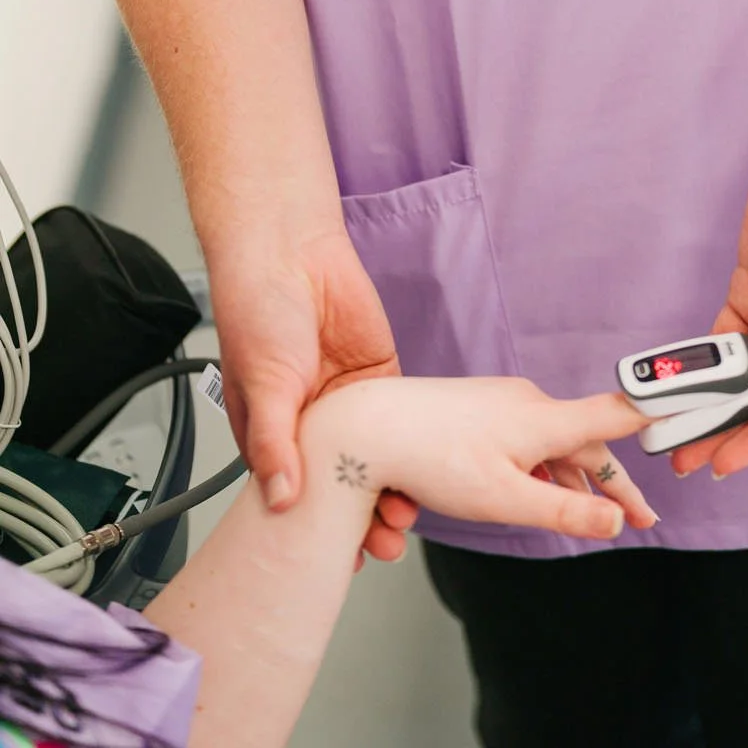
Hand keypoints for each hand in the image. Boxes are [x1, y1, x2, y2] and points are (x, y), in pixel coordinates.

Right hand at [210, 226, 414, 558]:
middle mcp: (313, 425)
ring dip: (393, 488)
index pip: (298, 496)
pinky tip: (429, 468)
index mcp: (274, 434)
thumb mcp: (261, 382)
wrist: (291, 250)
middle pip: (343, 484)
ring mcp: (350, 403)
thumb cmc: (257, 310)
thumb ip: (274, 441)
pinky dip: (416, 445)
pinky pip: (402, 419)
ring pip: (378, 459)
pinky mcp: (380, 376)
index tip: (342, 558)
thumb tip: (282, 498)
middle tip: (385, 544)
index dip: (319, 529)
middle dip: (363, 517)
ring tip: (407, 517)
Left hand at [309, 377, 656, 541]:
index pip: (618, 416)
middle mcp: (529, 403)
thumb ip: (564, 511)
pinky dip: (538, 471)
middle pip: (586, 441)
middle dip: (611, 483)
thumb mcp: (506, 498)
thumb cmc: (432, 457)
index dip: (657, 420)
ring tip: (590, 515)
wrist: (365, 426)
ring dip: (571, 481)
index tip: (691, 423)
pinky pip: (524, 442)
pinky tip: (529, 493)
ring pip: (552, 445)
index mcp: (545, 419)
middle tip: (636, 518)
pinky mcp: (478, 411)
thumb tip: (614, 519)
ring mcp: (502, 404)